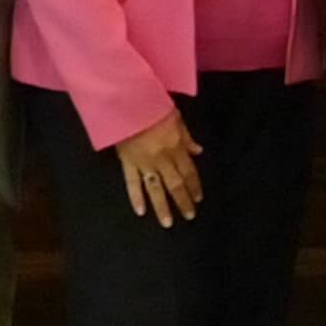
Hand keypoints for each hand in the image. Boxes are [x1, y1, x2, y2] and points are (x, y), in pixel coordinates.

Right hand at [116, 108, 204, 226]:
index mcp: (175, 146)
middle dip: (183, 201)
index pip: (188, 171)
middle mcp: (162, 158)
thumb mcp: (176, 117)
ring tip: (168, 223)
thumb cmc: (153, 106)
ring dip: (162, 207)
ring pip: (156, 189)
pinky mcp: (127, 163)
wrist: (127, 102)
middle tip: (189, 215)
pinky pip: (132, 183)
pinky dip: (136, 198)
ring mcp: (143, 162)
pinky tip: (141, 211)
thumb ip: (187, 137)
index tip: (199, 198)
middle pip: (175, 184)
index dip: (194, 186)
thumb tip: (198, 151)